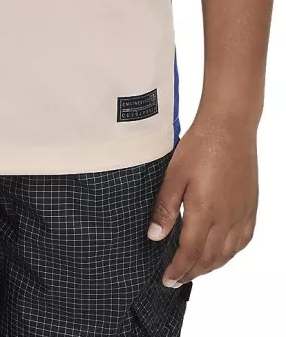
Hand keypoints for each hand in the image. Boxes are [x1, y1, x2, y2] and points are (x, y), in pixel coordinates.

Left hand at [147, 114, 257, 285]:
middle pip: (209, 258)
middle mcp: (227, 218)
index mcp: (205, 211)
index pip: (190, 253)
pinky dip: (230, 252)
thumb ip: (165, 208)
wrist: (230, 126)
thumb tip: (155, 236)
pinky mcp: (250, 206)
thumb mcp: (174, 174)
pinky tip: (222, 252)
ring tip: (195, 269)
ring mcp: (242, 213)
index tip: (167, 279)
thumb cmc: (200, 145)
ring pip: (228, 253)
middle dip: (192, 272)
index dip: (178, 269)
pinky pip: (243, 239)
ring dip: (210, 266)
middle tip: (177, 278)